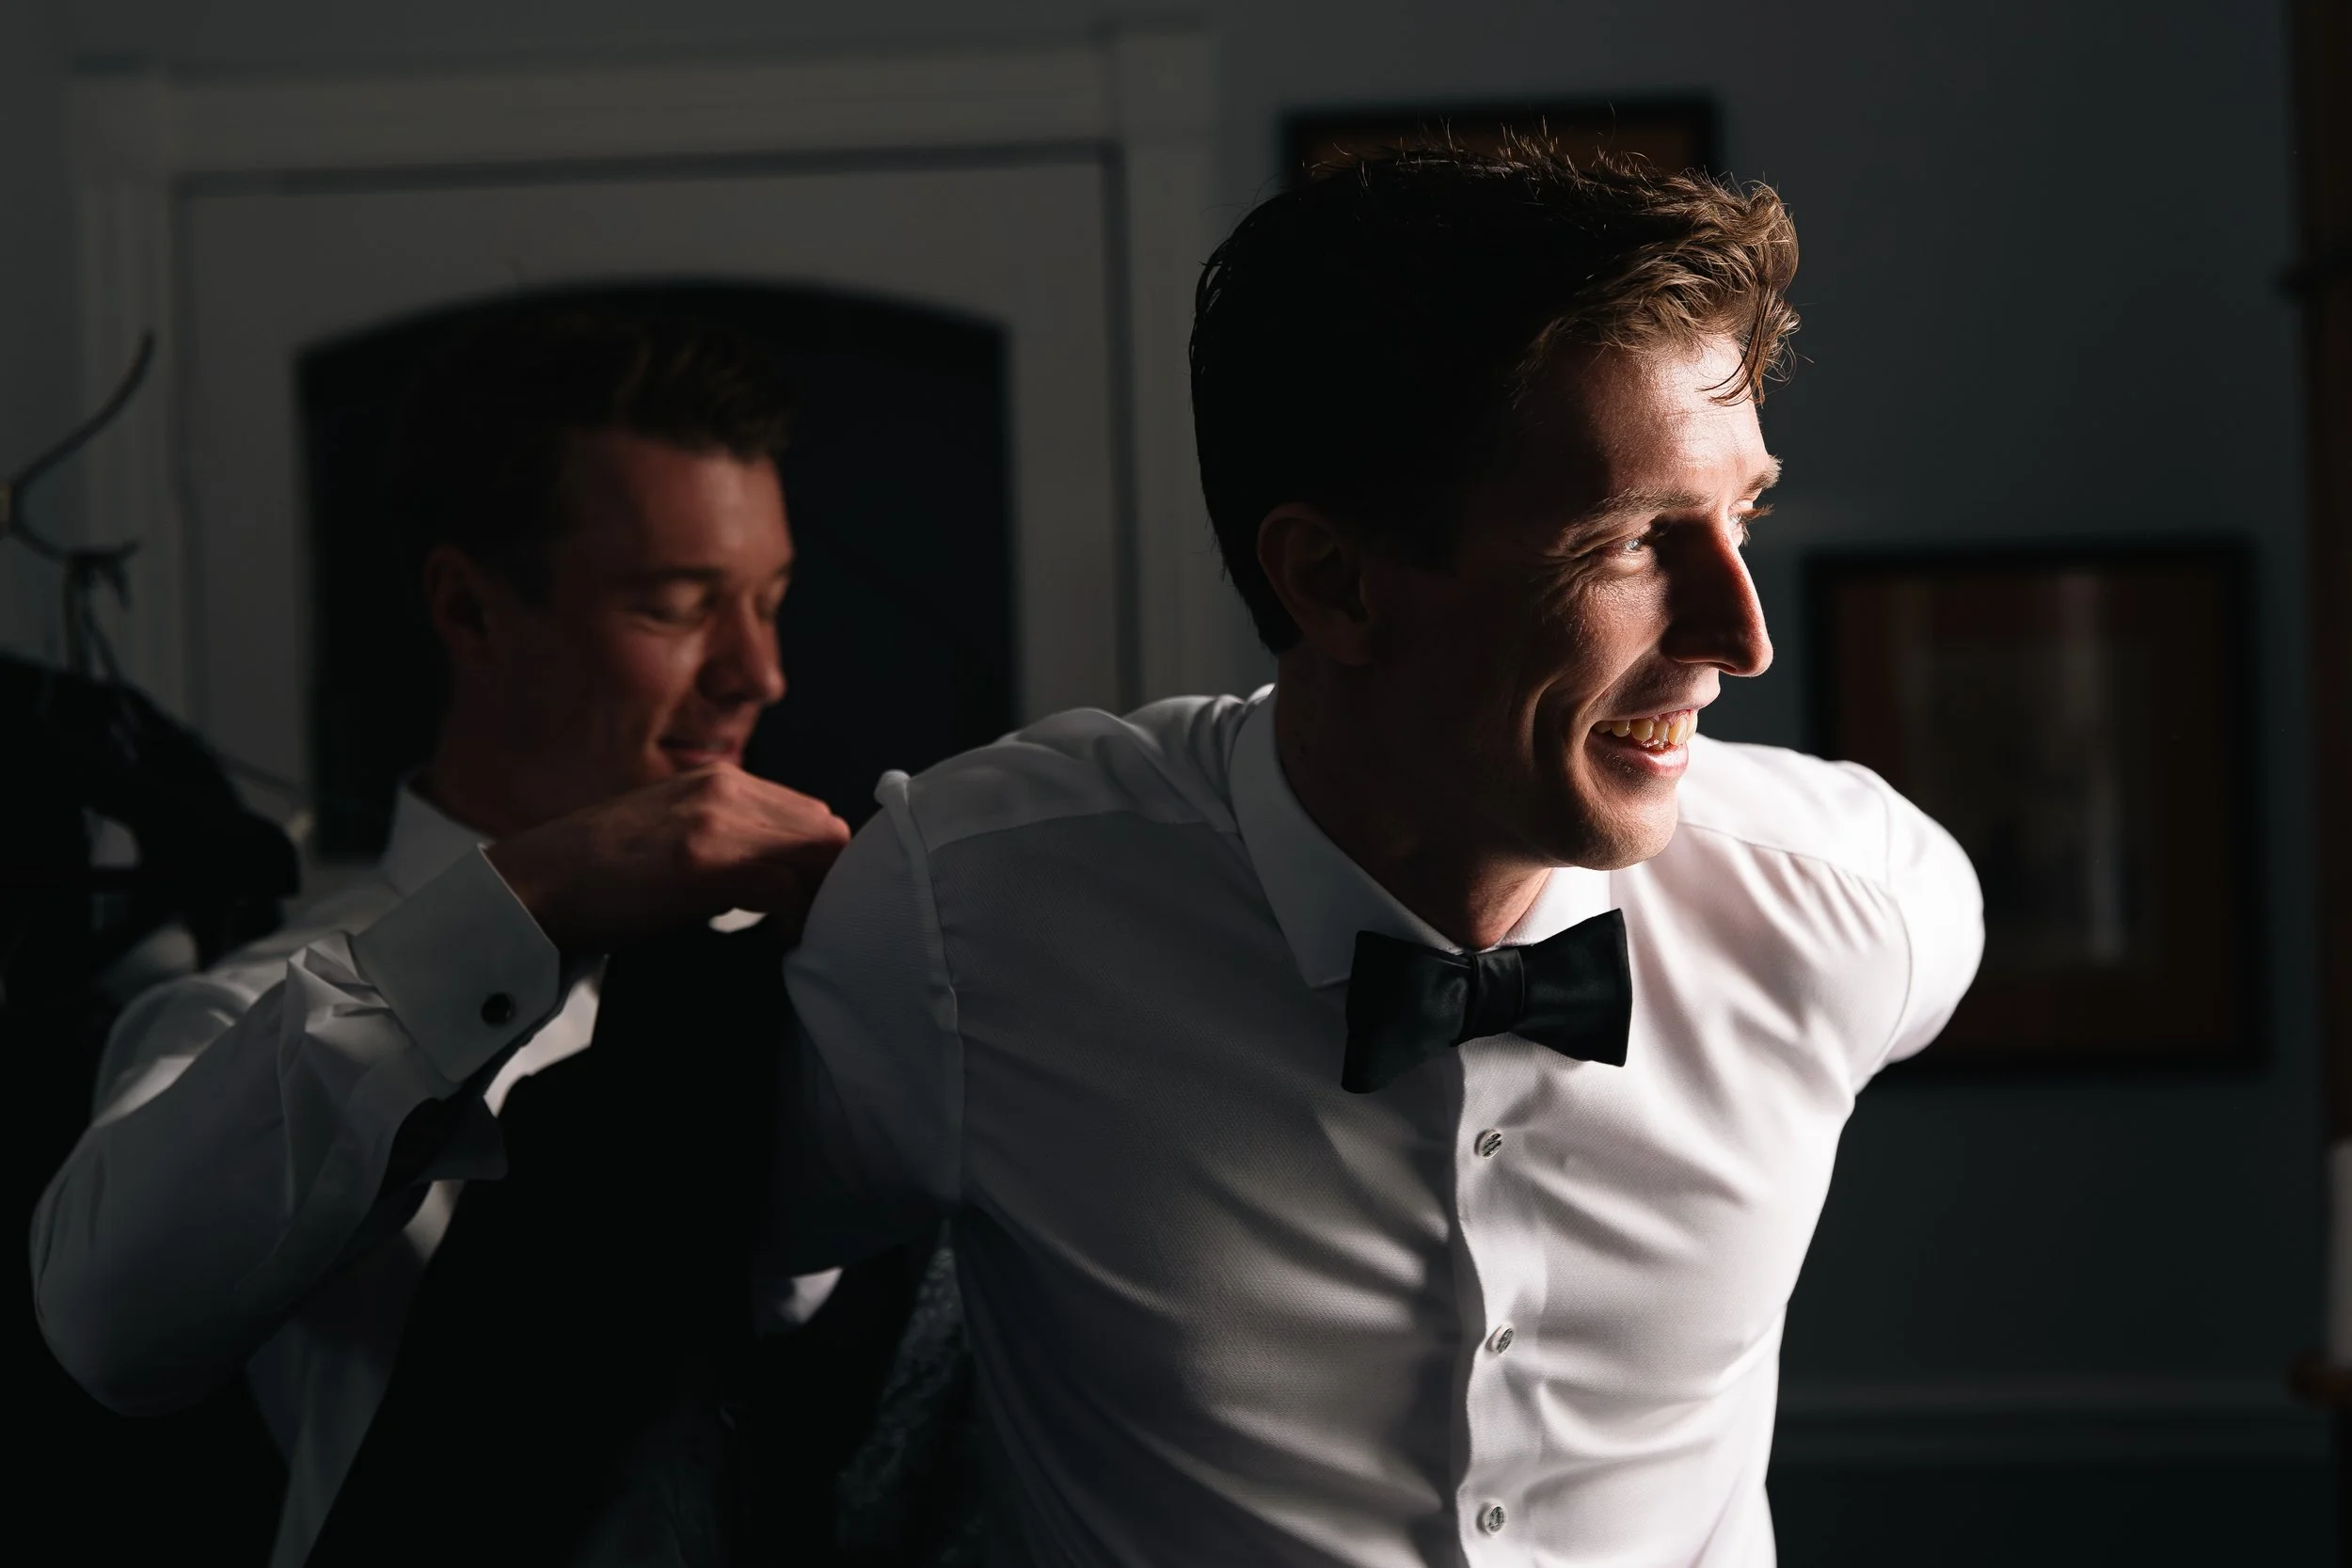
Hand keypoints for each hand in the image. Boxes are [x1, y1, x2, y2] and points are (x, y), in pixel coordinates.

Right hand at [486, 765, 850, 953]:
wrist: (532, 886)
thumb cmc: (598, 875)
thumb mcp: (673, 834)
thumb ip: (727, 838)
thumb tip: (780, 876)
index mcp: (720, 781)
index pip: (811, 815)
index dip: (821, 864)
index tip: (814, 903)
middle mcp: (725, 789)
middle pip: (824, 831)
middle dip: (829, 882)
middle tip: (814, 924)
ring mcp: (716, 821)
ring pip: (815, 855)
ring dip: (816, 901)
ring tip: (796, 935)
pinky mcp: (705, 861)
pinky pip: (786, 889)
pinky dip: (792, 921)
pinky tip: (774, 942)